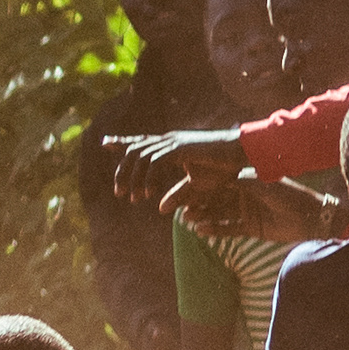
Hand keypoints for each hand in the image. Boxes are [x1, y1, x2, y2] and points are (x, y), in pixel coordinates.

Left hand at [104, 128, 247, 204]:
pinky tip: (149, 193)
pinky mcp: (180, 147)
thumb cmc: (224, 169)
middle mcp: (169, 141)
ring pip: (141, 156)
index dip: (122, 141)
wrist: (243, 156)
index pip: (141, 142)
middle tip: (119, 194)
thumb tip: (160, 208)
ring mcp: (174, 142)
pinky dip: (149, 178)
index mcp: (171, 145)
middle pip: (134, 150)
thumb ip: (177, 194)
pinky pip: (155, 161)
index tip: (105, 142)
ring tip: (133, 198)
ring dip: (133, 178)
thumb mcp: (196, 185)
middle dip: (122, 171)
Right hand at [161, 170, 340, 247]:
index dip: (198, 184)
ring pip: (217, 214)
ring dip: (201, 216)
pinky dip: (215, 230)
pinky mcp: (250, 228)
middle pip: (212, 198)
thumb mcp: (263, 185)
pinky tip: (201, 230)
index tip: (181, 186)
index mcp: (245, 179)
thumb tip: (217, 178)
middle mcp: (243, 194)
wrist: (313, 219)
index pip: (215, 181)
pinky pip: (228, 229)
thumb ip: (241, 182)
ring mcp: (245, 212)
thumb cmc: (290, 196)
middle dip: (193, 202)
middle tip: (173, 207)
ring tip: (186, 218)